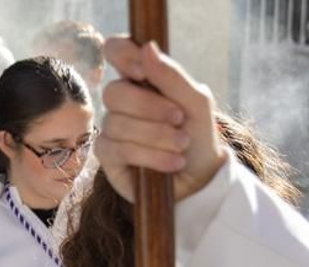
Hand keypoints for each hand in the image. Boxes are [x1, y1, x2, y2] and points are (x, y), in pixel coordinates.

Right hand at [97, 39, 229, 202]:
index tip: (142, 71)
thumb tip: (147, 47)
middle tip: (179, 119)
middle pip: (114, 92)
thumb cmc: (198, 134)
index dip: (122, 55)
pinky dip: (151, 156)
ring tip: (181, 146)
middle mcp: (122, 101)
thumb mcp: (196, 101)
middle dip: (149, 107)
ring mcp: (111, 128)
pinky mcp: (108, 157)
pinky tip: (172, 163)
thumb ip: (172, 76)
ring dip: (157, 136)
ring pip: (118, 124)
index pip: (116, 50)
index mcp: (141, 78)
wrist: (200, 176)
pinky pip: (119, 149)